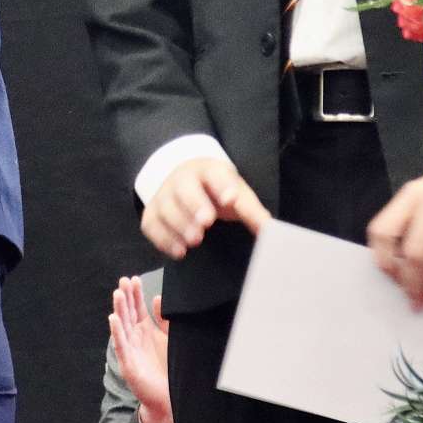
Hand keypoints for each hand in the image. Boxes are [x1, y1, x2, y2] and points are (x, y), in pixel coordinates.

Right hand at [108, 275, 172, 422]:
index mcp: (145, 331)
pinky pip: (121, 345)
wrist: (169, 398)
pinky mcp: (128, 364)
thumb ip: (164, 321)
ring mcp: (130, 350)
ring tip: (117, 294)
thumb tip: (157, 299)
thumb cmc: (169, 369)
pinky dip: (117, 332)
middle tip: (123, 280)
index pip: (137, 308)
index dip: (135, 294)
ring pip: (122, 326)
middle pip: (128, 313)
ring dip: (119, 309)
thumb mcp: (170, 340)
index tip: (133, 279)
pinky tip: (113, 319)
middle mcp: (135, 338)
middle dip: (125, 297)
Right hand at [140, 157, 269, 258]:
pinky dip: (163, 238)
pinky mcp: (151, 212)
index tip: (231, 199)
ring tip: (194, 241)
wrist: (187, 179)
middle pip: (184, 188)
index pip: (214, 174)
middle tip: (206, 223)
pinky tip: (179, 251)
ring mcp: (163, 194)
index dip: (221, 185)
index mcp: (208, 171)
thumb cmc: (217, 191)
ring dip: (178, 225)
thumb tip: (272, 232)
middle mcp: (182, 179)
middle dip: (194, 205)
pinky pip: (151, 224)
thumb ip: (252, 213)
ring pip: (165, 207)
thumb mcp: (237, 195)